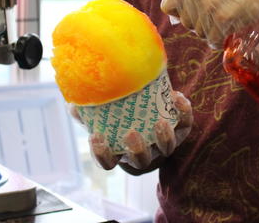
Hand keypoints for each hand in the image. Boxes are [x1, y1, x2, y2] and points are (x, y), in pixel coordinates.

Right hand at [69, 91, 192, 170]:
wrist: (152, 111)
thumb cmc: (122, 120)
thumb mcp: (104, 118)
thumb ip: (89, 113)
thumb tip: (72, 103)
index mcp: (122, 153)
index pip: (109, 162)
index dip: (103, 154)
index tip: (97, 136)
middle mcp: (145, 154)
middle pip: (141, 160)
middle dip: (137, 150)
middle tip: (131, 133)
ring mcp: (165, 144)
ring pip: (167, 147)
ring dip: (164, 136)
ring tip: (160, 121)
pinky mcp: (182, 131)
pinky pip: (185, 124)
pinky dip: (183, 112)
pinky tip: (176, 96)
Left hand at [160, 0, 258, 47]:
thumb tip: (175, 9)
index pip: (168, 6)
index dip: (181, 12)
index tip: (193, 12)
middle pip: (185, 22)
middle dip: (198, 21)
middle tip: (216, 13)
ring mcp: (206, 5)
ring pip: (198, 32)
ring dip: (210, 30)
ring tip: (225, 17)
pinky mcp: (221, 19)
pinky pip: (212, 39)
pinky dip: (219, 38)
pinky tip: (229, 28)